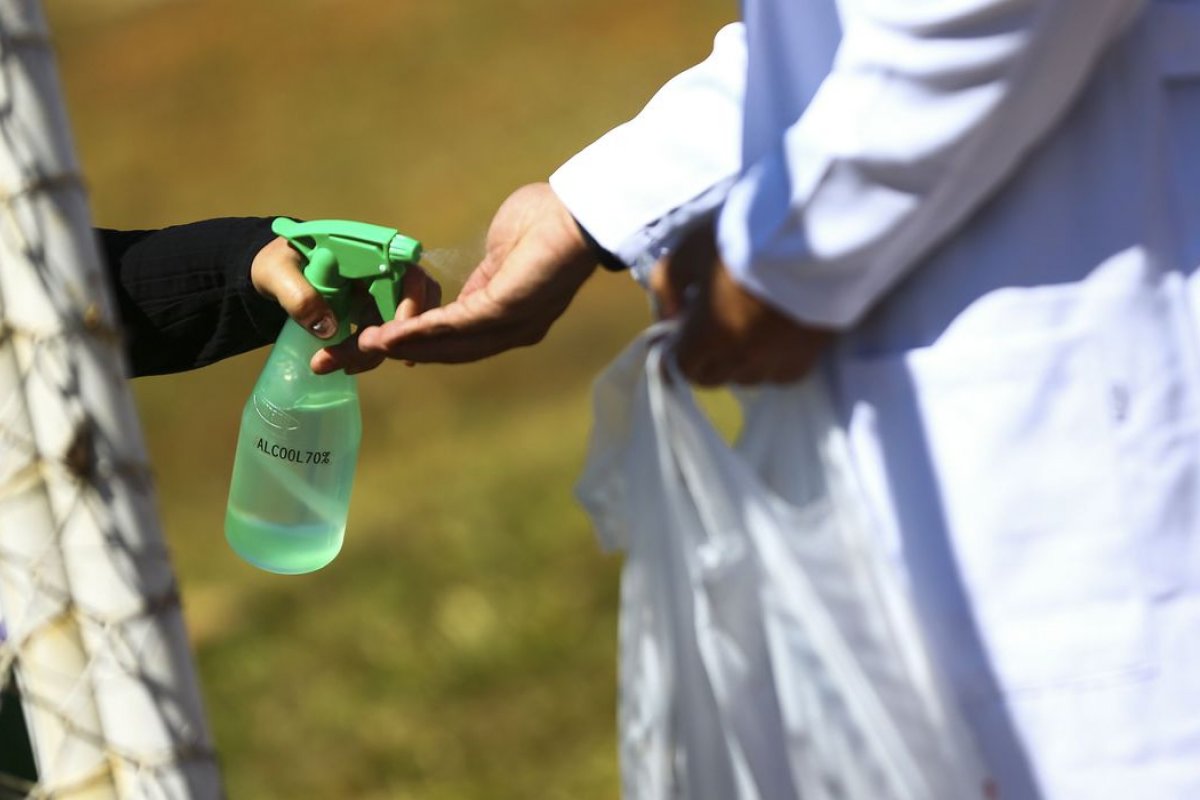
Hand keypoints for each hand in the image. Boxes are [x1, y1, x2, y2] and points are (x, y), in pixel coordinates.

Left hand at [251, 235, 440, 374]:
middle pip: (411, 302)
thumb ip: (299, 296)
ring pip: (402, 323)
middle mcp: (385, 268)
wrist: (276, 275)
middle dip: (392, 337)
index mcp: (367, 248)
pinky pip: (388, 334)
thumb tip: (328, 329)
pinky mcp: (377, 311)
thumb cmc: (279, 264)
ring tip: (343, 366)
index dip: (409, 303)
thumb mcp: (278, 274)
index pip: (406, 273)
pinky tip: (353, 365)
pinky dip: (376, 352)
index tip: (390, 335)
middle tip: (353, 362)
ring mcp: (383, 291)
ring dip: (380, 349)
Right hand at [318, 182, 596, 367]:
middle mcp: (510, 330)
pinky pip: (455, 325)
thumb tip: (458, 294)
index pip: (450, 340)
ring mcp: (511, 323)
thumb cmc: (546, 220)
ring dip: (400, 347)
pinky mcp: (508, 308)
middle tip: (337, 362)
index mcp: (505, 316)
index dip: (409, 346)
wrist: (581, 209)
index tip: (366, 347)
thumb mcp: (498, 257)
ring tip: (359, 348)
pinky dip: (419, 332)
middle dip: (390, 355)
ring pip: (445, 344)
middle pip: (441, 352)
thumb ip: (476, 280)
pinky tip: (388, 335)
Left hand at [651, 221, 831, 386]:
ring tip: (745, 327)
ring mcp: (780, 360)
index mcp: (710, 336)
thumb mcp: (688, 249)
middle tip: (710, 323)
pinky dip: (772, 361)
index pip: (680, 369)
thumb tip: (669, 316)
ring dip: (740, 360)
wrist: (815, 230)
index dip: (674, 353)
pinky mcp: (812, 354)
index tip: (678, 333)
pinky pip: (782, 373)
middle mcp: (744, 358)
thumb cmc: (745, 237)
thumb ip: (667, 287)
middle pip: (714, 377)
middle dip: (704, 357)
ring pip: (750, 377)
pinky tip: (774, 334)